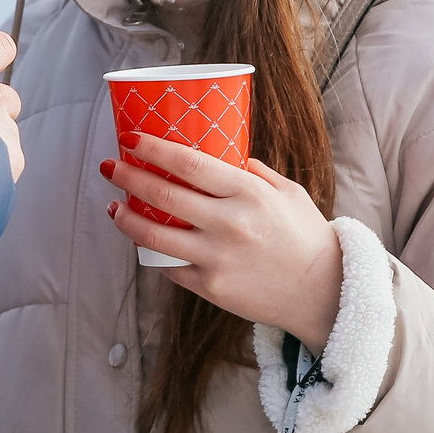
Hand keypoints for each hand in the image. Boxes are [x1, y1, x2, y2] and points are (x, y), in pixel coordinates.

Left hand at [100, 132, 343, 352]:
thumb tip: (223, 154)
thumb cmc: (307, 237)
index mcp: (249, 193)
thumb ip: (254, 172)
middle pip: (163, 195)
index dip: (154, 149)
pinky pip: (169, 267)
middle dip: (128, 177)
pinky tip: (143, 241)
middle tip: (110, 167)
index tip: (131, 139)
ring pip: (154, 235)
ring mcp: (217, 258)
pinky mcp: (210, 287)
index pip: (189, 163)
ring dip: (125, 218)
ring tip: (113, 207)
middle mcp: (229, 224)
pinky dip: (151, 253)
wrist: (322, 293)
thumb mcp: (288, 193)